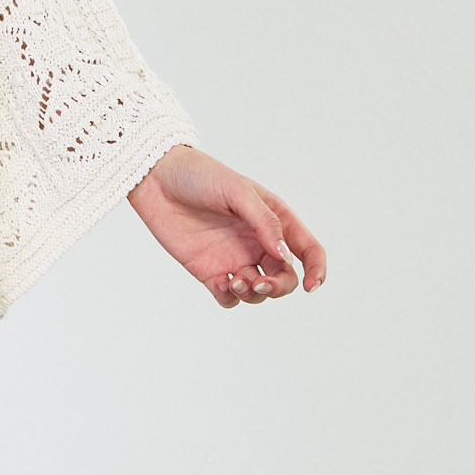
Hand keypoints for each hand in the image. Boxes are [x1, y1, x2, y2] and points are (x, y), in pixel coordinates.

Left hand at [128, 145, 327, 308]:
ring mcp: (234, 258)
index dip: (317, 270)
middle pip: (284, 278)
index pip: (307, 250)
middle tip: (259, 284)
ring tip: (235, 281)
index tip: (312, 286)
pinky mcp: (209, 270)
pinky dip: (230, 298)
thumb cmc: (201, 176)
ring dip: (253, 294)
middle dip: (278, 288)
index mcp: (274, 220)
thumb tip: (284, 255)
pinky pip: (228, 297)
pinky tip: (222, 283)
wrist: (157, 179)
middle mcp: (258, 243)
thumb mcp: (238, 192)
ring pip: (257, 292)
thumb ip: (264, 222)